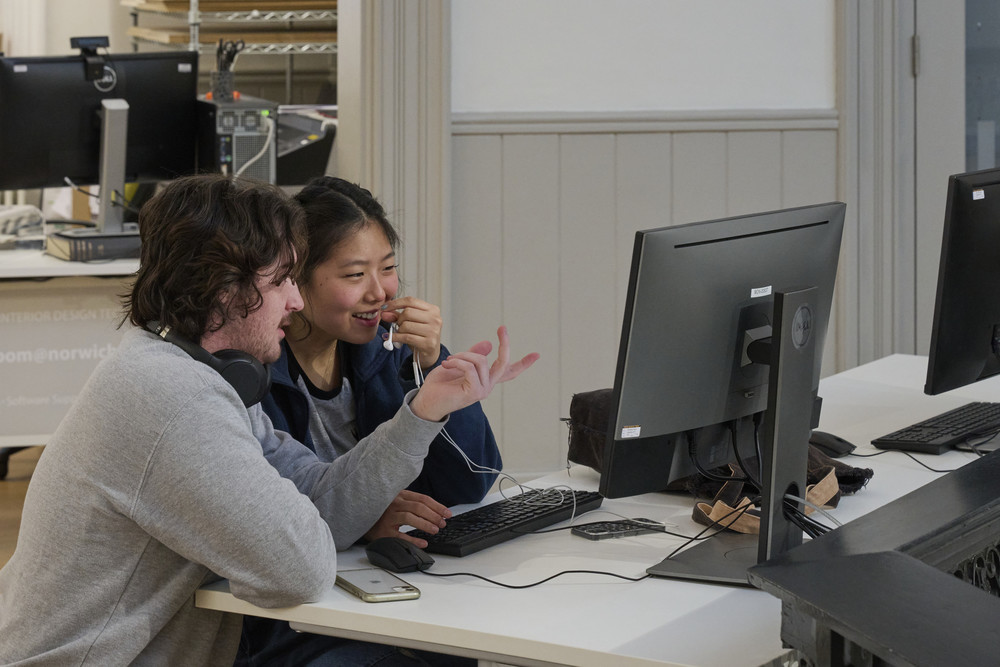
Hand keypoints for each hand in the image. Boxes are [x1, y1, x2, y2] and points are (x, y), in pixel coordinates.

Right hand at [363, 490, 451, 547]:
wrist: (362, 518)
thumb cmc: (383, 511)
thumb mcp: (398, 502)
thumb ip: (413, 504)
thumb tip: (436, 513)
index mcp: (400, 496)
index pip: (422, 499)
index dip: (437, 506)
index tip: (447, 513)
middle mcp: (394, 504)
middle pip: (418, 507)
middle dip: (434, 515)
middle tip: (442, 523)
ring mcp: (388, 517)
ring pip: (410, 517)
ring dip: (425, 524)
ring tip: (435, 530)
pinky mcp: (383, 531)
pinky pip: (400, 536)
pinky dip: (413, 539)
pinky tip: (423, 542)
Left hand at [380, 296, 441, 368]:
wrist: (430, 353)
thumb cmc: (421, 335)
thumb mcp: (411, 322)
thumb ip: (397, 316)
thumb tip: (384, 313)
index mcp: (433, 309)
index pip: (410, 301)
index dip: (395, 303)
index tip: (385, 307)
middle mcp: (435, 319)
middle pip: (407, 312)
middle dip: (398, 319)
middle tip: (398, 325)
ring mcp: (433, 331)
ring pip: (406, 325)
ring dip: (399, 330)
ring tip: (401, 333)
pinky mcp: (428, 343)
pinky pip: (406, 337)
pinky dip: (396, 337)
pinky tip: (391, 338)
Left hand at [409, 326, 538, 421]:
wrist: (426, 401)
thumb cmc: (439, 385)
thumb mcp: (458, 363)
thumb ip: (473, 355)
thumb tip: (488, 344)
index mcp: (485, 379)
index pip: (509, 371)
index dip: (524, 363)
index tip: (536, 355)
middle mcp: (487, 386)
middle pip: (504, 363)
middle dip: (505, 344)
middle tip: (503, 328)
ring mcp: (482, 390)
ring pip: (481, 361)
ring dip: (462, 356)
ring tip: (449, 360)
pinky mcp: (474, 392)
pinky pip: (470, 368)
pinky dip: (457, 362)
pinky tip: (447, 364)